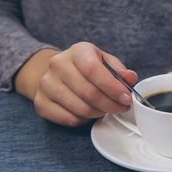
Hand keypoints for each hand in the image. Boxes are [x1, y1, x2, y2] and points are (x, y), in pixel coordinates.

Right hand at [15, 42, 136, 126]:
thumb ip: (119, 70)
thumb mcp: (104, 61)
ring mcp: (46, 84)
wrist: (57, 72)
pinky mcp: (40, 102)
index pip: (94, 70)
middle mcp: (58, 65)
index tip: (126, 98)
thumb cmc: (86, 67)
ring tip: (105, 109)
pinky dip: (84, 120)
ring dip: (98, 113)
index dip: (112, 88)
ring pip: (80, 108)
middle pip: (88, 93)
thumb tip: (131, 78)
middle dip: (110, 105)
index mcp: (77, 51)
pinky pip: (69, 119)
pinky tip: (89, 112)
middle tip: (121, 108)